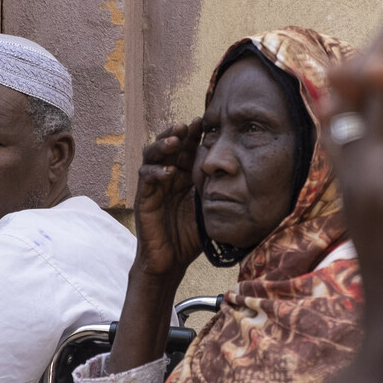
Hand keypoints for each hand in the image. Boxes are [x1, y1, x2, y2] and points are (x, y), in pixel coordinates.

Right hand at [133, 119, 203, 277]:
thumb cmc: (190, 236)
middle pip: (168, 146)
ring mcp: (153, 186)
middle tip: (188, 124)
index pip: (186, 148)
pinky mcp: (143, 198)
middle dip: (177, 133)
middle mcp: (167, 176)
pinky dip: (156, 172)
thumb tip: (239, 171)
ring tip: (175, 140)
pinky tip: (170, 173)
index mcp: (183, 175)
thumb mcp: (208, 207)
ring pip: (152, 155)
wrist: (171, 261)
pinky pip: (146, 178)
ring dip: (162, 145)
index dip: (193, 134)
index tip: (205, 121)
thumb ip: (215, 188)